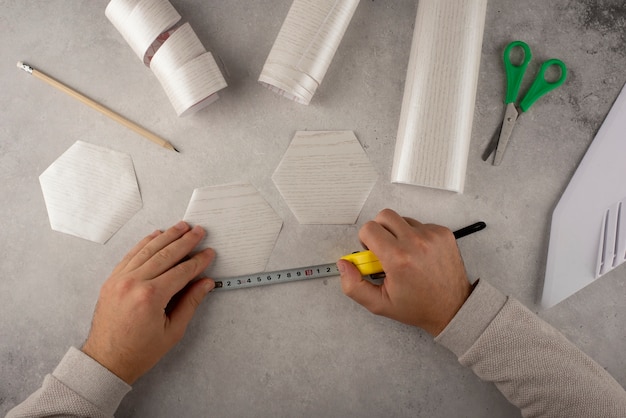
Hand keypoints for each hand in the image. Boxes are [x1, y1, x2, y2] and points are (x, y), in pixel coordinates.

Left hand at [82, 221, 214, 383]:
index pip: (181, 271)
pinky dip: (145, 243)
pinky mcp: (112, 279)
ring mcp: (120, 279)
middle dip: (185, 241)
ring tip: (182, 226)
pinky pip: (131, 254)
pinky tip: (157, 235)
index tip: (209, 253)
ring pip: (148, 250)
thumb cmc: (139, 351)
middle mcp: (134, 283)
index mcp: (150, 297)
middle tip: (199, 231)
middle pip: (166, 255)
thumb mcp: (173, 331)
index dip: (198, 261)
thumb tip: (205, 283)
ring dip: (167, 236)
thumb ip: (190, 302)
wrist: (106, 360)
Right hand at [337, 209, 470, 335]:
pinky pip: (420, 224)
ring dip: (398, 233)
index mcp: (398, 259)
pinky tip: (419, 255)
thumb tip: (344, 264)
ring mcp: (432, 236)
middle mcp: (416, 242)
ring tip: (405, 255)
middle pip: (384, 216)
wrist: (452, 308)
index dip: (366, 241)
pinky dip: (415, 236)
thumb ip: (353, 285)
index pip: (369, 228)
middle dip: (379, 231)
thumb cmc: (417, 306)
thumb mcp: (378, 304)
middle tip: (385, 250)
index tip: (373, 254)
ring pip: (402, 219)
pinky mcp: (443, 233)